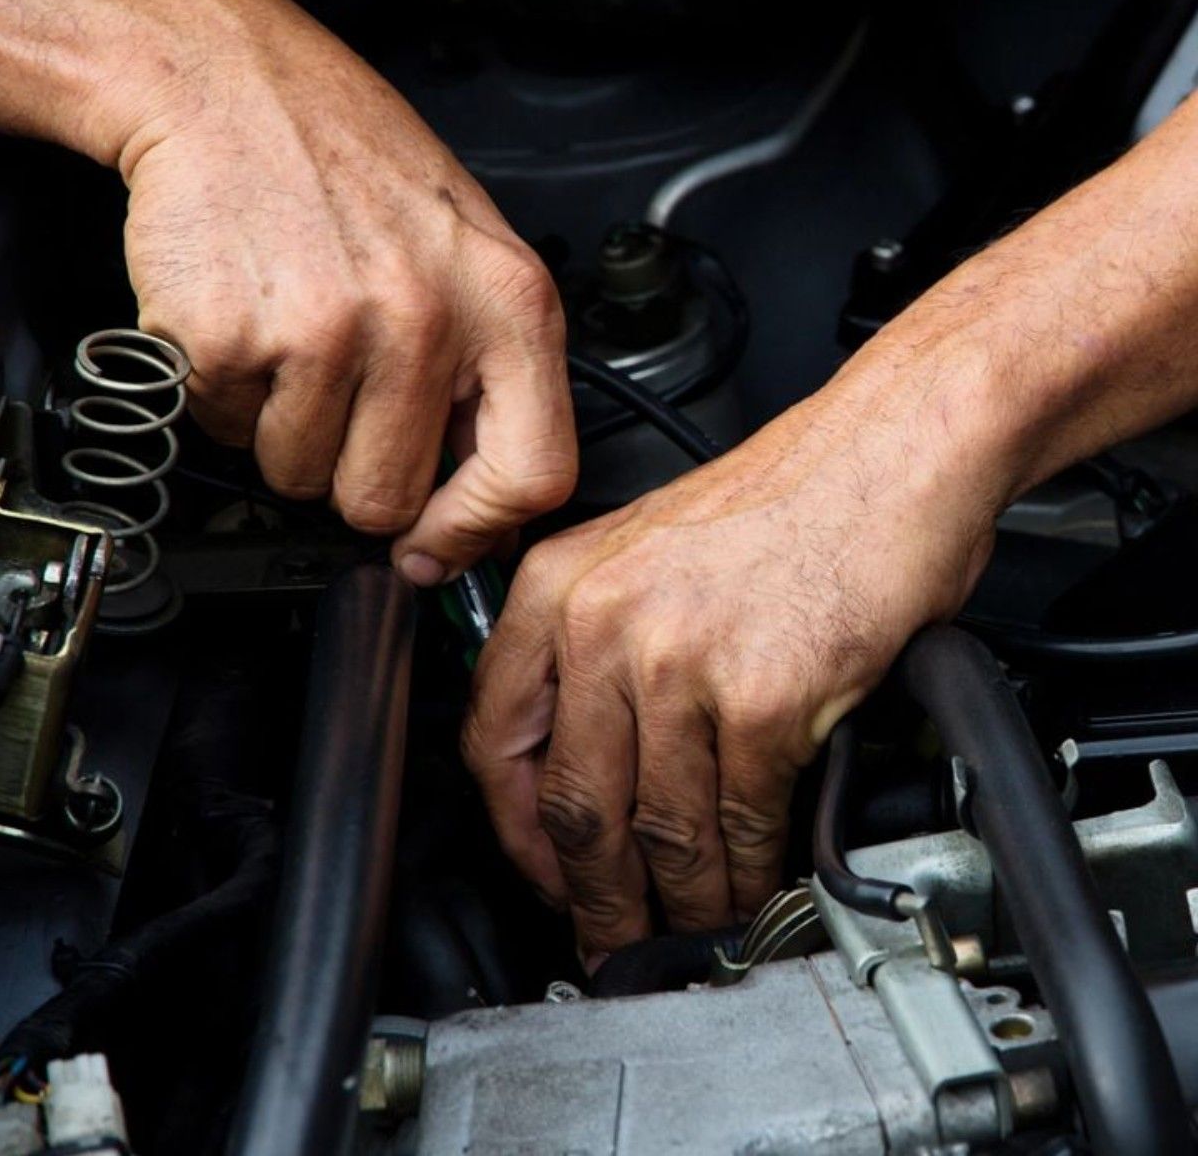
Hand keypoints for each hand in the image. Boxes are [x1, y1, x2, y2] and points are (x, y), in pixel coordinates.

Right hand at [112, 0, 575, 579]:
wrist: (233, 88)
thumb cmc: (359, 171)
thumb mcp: (474, 261)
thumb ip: (493, 384)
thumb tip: (477, 514)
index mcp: (509, 304)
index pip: (533, 475)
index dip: (478, 531)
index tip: (439, 545)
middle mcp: (426, 318)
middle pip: (389, 499)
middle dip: (356, 473)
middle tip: (347, 398)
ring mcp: (328, 330)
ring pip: (301, 477)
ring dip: (291, 432)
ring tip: (301, 341)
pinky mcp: (234, 337)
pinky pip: (231, 432)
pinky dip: (233, 398)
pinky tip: (257, 325)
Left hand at [464, 365, 997, 960]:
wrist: (889, 450)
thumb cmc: (787, 497)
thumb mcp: (647, 550)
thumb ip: (599, 646)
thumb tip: (592, 759)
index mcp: (560, 584)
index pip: (497, 740)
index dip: (517, 833)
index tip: (545, 874)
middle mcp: (606, 619)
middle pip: (574, 803)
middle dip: (594, 896)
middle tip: (613, 936)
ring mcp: (681, 657)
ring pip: (658, 827)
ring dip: (677, 900)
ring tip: (691, 931)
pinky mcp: (764, 692)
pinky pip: (739, 818)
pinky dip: (746, 870)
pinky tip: (753, 884)